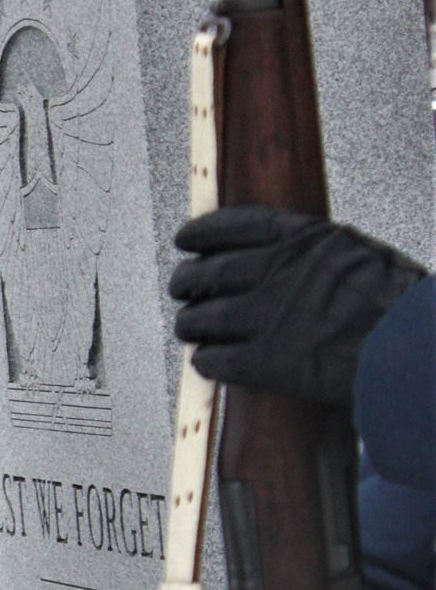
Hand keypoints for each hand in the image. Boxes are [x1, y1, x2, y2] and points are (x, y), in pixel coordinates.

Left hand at [170, 207, 424, 411]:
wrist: (410, 349)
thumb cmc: (398, 305)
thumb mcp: (359, 255)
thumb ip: (318, 254)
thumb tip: (293, 259)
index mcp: (304, 239)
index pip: (236, 226)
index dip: (203, 233)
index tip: (186, 239)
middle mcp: (278, 272)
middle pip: (210, 272)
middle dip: (187, 281)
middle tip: (181, 288)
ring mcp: (269, 316)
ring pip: (205, 318)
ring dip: (190, 325)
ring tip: (188, 329)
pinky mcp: (266, 361)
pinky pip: (217, 360)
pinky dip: (206, 362)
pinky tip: (204, 363)